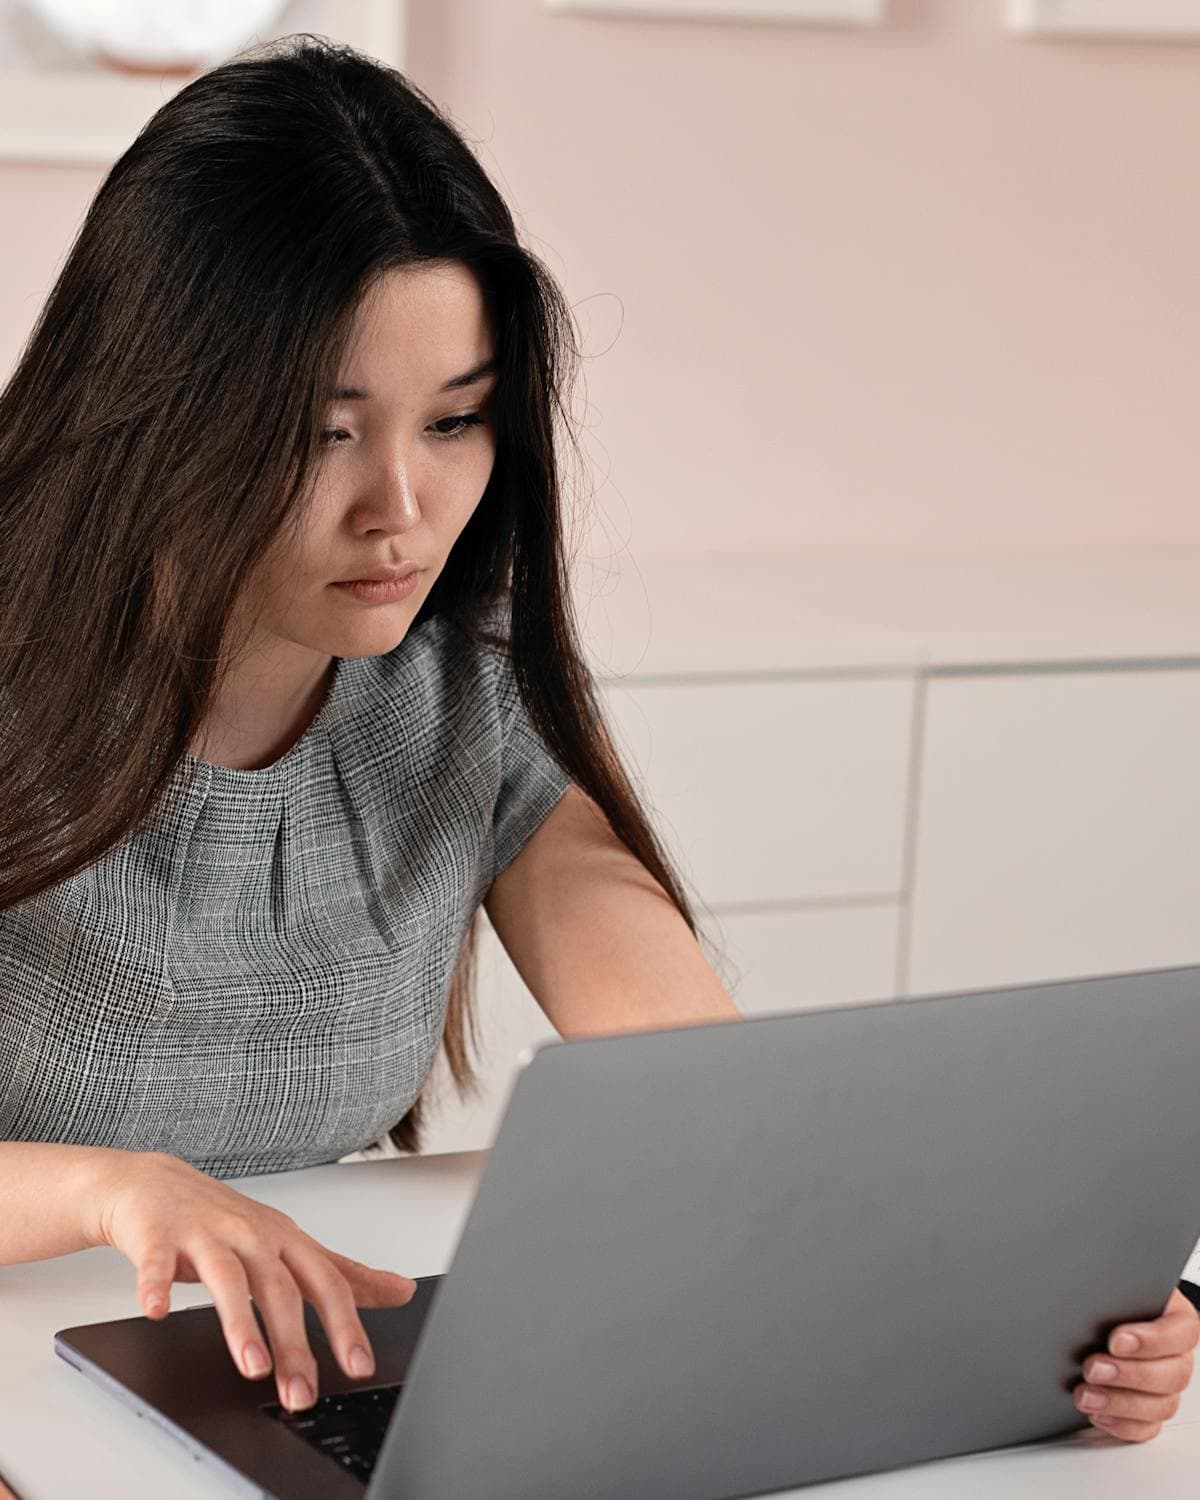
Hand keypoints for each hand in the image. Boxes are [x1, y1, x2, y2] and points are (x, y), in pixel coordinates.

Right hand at [80, 1149, 417, 1412]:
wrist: (156, 1184)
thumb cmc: (228, 1220)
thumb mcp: (291, 1244)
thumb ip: (344, 1272)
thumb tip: (401, 1290)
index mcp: (286, 1241)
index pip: (326, 1283)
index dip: (345, 1325)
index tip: (359, 1366)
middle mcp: (251, 1235)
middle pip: (279, 1289)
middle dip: (294, 1344)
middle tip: (302, 1392)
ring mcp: (206, 1234)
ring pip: (228, 1278)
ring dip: (241, 1323)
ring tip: (252, 1366)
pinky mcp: (159, 1235)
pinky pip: (157, 1263)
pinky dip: (156, 1287)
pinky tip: (159, 1311)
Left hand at [1072, 1286, 1198, 1440]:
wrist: (1096, 1314)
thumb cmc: (1111, 1296)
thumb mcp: (1115, 1283)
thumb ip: (1112, 1289)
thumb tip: (1089, 1289)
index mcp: (1176, 1319)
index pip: (1180, 1333)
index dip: (1151, 1340)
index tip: (1116, 1340)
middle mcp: (1177, 1356)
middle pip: (1172, 1374)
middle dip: (1129, 1374)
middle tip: (1093, 1368)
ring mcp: (1166, 1387)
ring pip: (1160, 1406)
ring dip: (1120, 1403)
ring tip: (1085, 1395)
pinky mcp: (1149, 1412)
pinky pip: (1145, 1428)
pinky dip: (1121, 1425)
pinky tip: (1097, 1414)